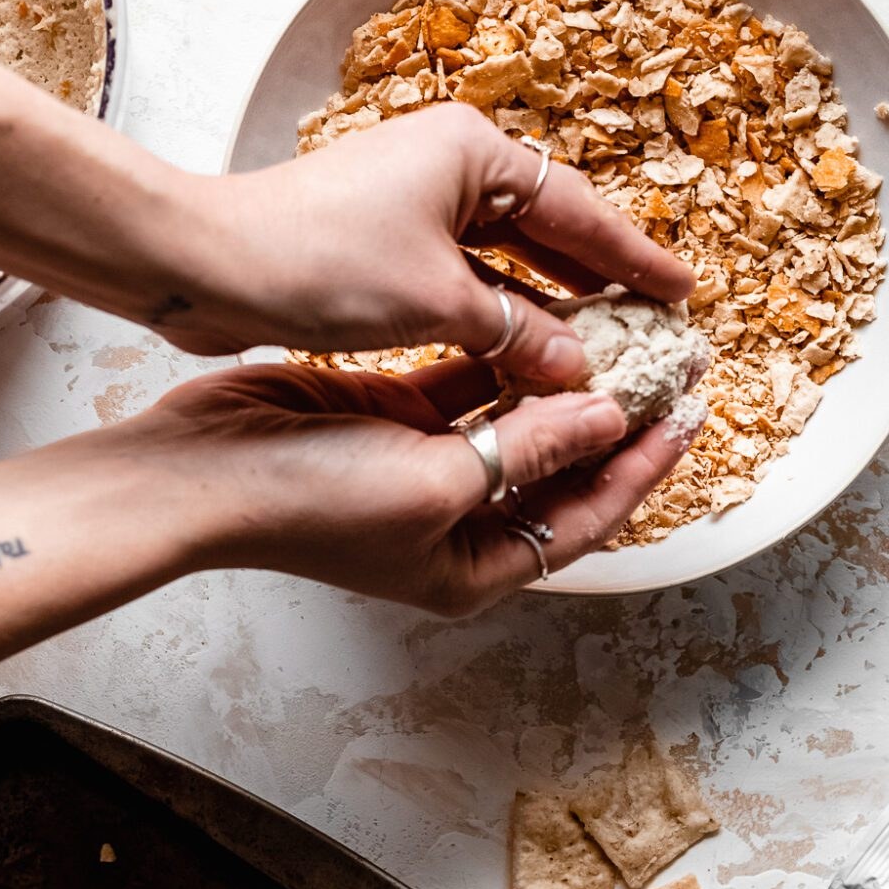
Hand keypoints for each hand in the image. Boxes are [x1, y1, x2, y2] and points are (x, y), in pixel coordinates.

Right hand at [140, 357, 706, 615]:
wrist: (201, 471)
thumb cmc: (308, 502)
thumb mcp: (439, 481)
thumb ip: (532, 447)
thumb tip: (611, 418)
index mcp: (472, 569)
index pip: (585, 520)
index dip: (642, 471)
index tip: (688, 418)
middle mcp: (455, 525)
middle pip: (559, 472)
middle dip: (613, 423)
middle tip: (668, 371)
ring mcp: (423, 470)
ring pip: (516, 422)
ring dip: (562, 384)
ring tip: (620, 336)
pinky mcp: (391, 419)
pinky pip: (467, 386)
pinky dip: (502, 359)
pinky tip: (541, 319)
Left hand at [158, 103, 694, 385]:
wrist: (206, 265)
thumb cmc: (317, 261)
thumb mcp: (438, 303)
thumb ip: (519, 335)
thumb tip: (579, 368)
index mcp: (474, 152)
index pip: (579, 210)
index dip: (635, 259)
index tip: (683, 294)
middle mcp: (450, 166)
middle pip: (547, 230)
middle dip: (598, 283)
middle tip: (653, 328)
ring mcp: (415, 204)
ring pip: (505, 261)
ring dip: (547, 308)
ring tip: (603, 351)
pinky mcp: (384, 244)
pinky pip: (464, 281)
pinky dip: (496, 318)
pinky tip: (527, 358)